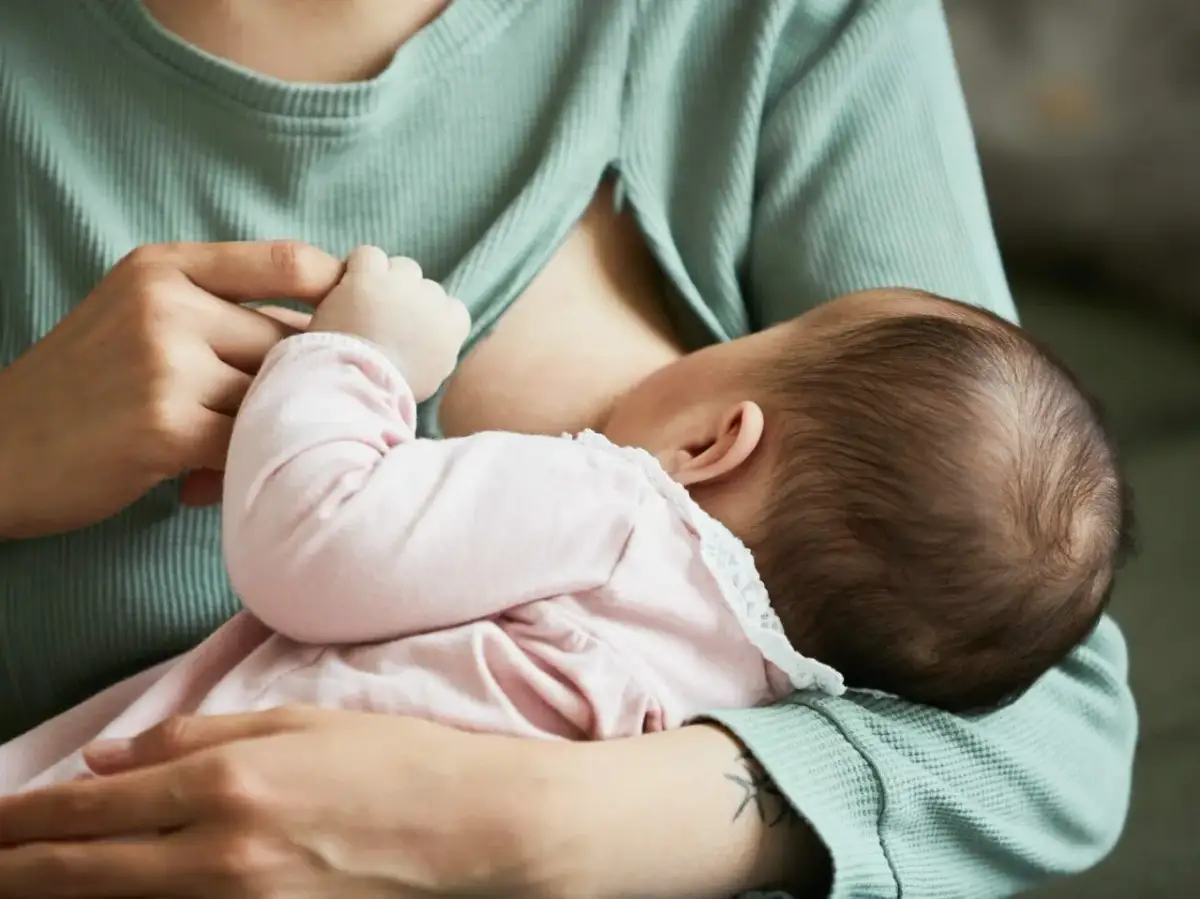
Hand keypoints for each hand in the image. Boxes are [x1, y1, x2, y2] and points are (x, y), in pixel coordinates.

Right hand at [0, 241, 340, 536]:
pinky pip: (248, 442)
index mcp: (163, 268)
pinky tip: (205, 482)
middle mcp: (167, 304)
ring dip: (271, 431)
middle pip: (288, 341)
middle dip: (304, 385)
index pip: (288, 262)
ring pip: (273, 396)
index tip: (362, 328)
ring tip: (237, 454)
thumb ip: (216, 310)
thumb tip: (326, 326)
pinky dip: (244, 465)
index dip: (339, 295)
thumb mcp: (135, 316)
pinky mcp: (165, 426)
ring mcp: (165, 363)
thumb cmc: (81, 389)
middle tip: (306, 417)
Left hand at [0, 708, 545, 897]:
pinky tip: (106, 895)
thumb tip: (107, 761)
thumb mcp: (297, 723)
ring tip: (19, 883)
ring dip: (56, 894)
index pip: (88, 807)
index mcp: (226, 779)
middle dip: (12, 870)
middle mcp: (217, 849)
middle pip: (79, 871)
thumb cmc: (393, 760)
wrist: (468, 828)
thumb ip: (194, 734)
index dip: (19, 818)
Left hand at [310, 246, 469, 401]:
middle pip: (424, 285)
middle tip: (381, 318)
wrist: (362, 383)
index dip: (428, 314)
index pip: (450, 306)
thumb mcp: (432, 376)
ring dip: (384, 279)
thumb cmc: (393, 390)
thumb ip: (439, 350)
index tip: (409, 330)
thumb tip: (436, 342)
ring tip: (362, 303)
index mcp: (453, 327)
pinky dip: (358, 267)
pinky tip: (348, 286)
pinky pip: (368, 255)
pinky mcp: (370, 276)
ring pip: (400, 266)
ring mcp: (402, 285)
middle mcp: (434, 300)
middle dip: (405, 297)